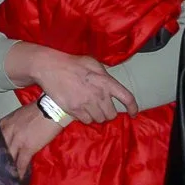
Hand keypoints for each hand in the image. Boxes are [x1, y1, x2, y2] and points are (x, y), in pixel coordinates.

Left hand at [0, 100, 64, 181]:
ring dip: (6, 169)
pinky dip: (18, 172)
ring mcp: (17, 140)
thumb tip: (10, 138)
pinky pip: (21, 163)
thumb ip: (12, 127)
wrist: (52, 108)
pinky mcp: (28, 147)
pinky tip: (16, 179)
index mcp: (5, 123)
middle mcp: (8, 131)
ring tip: (4, 179)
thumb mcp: (19, 116)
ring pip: (8, 158)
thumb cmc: (39, 110)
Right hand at [18, 44, 137, 122]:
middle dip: (109, 113)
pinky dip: (86, 118)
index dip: (133, 108)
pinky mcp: (75, 110)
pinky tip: (82, 111)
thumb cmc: (73, 63)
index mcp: (106, 82)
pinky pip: (87, 121)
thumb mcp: (93, 63)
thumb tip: (110, 82)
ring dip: (98, 116)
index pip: (127, 98)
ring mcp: (87, 104)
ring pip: (99, 119)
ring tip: (92, 109)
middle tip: (103, 109)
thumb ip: (105, 75)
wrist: (51, 68)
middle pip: (112, 114)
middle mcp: (99, 95)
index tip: (133, 113)